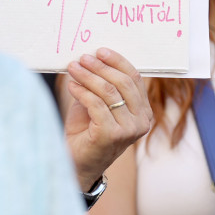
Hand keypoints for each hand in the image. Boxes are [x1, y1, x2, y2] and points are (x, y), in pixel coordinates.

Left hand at [63, 48, 153, 191]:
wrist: (76, 163)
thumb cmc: (86, 131)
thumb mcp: (98, 104)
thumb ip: (101, 85)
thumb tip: (92, 58)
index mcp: (143, 112)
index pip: (135, 79)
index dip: (117, 62)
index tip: (100, 51)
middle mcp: (141, 122)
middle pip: (123, 83)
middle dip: (101, 67)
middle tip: (83, 58)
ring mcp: (128, 130)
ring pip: (109, 92)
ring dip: (88, 76)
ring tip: (73, 68)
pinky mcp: (111, 135)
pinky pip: (96, 104)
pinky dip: (82, 91)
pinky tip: (71, 86)